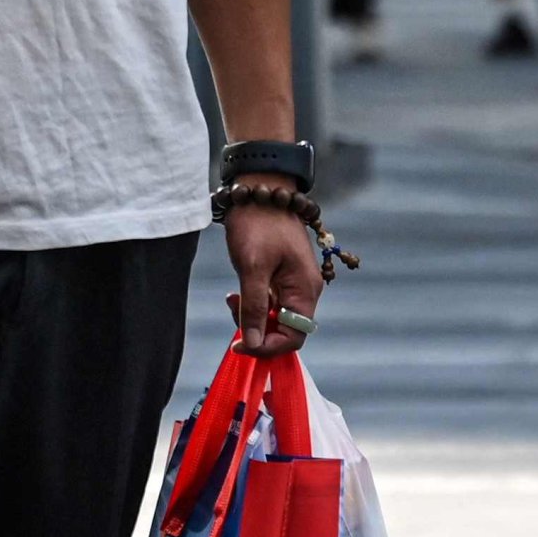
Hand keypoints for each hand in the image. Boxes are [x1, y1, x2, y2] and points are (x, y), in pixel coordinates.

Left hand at [220, 200, 323, 354]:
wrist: (259, 189)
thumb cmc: (257, 225)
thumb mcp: (251, 268)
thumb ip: (253, 308)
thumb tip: (254, 343)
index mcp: (305, 290)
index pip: (294, 337)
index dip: (267, 346)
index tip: (238, 343)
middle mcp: (305, 290)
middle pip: (285, 330)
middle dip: (257, 329)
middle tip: (232, 307)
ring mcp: (294, 283)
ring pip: (275, 318)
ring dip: (252, 316)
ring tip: (232, 297)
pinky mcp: (282, 276)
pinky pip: (270, 303)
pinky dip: (252, 303)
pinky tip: (238, 291)